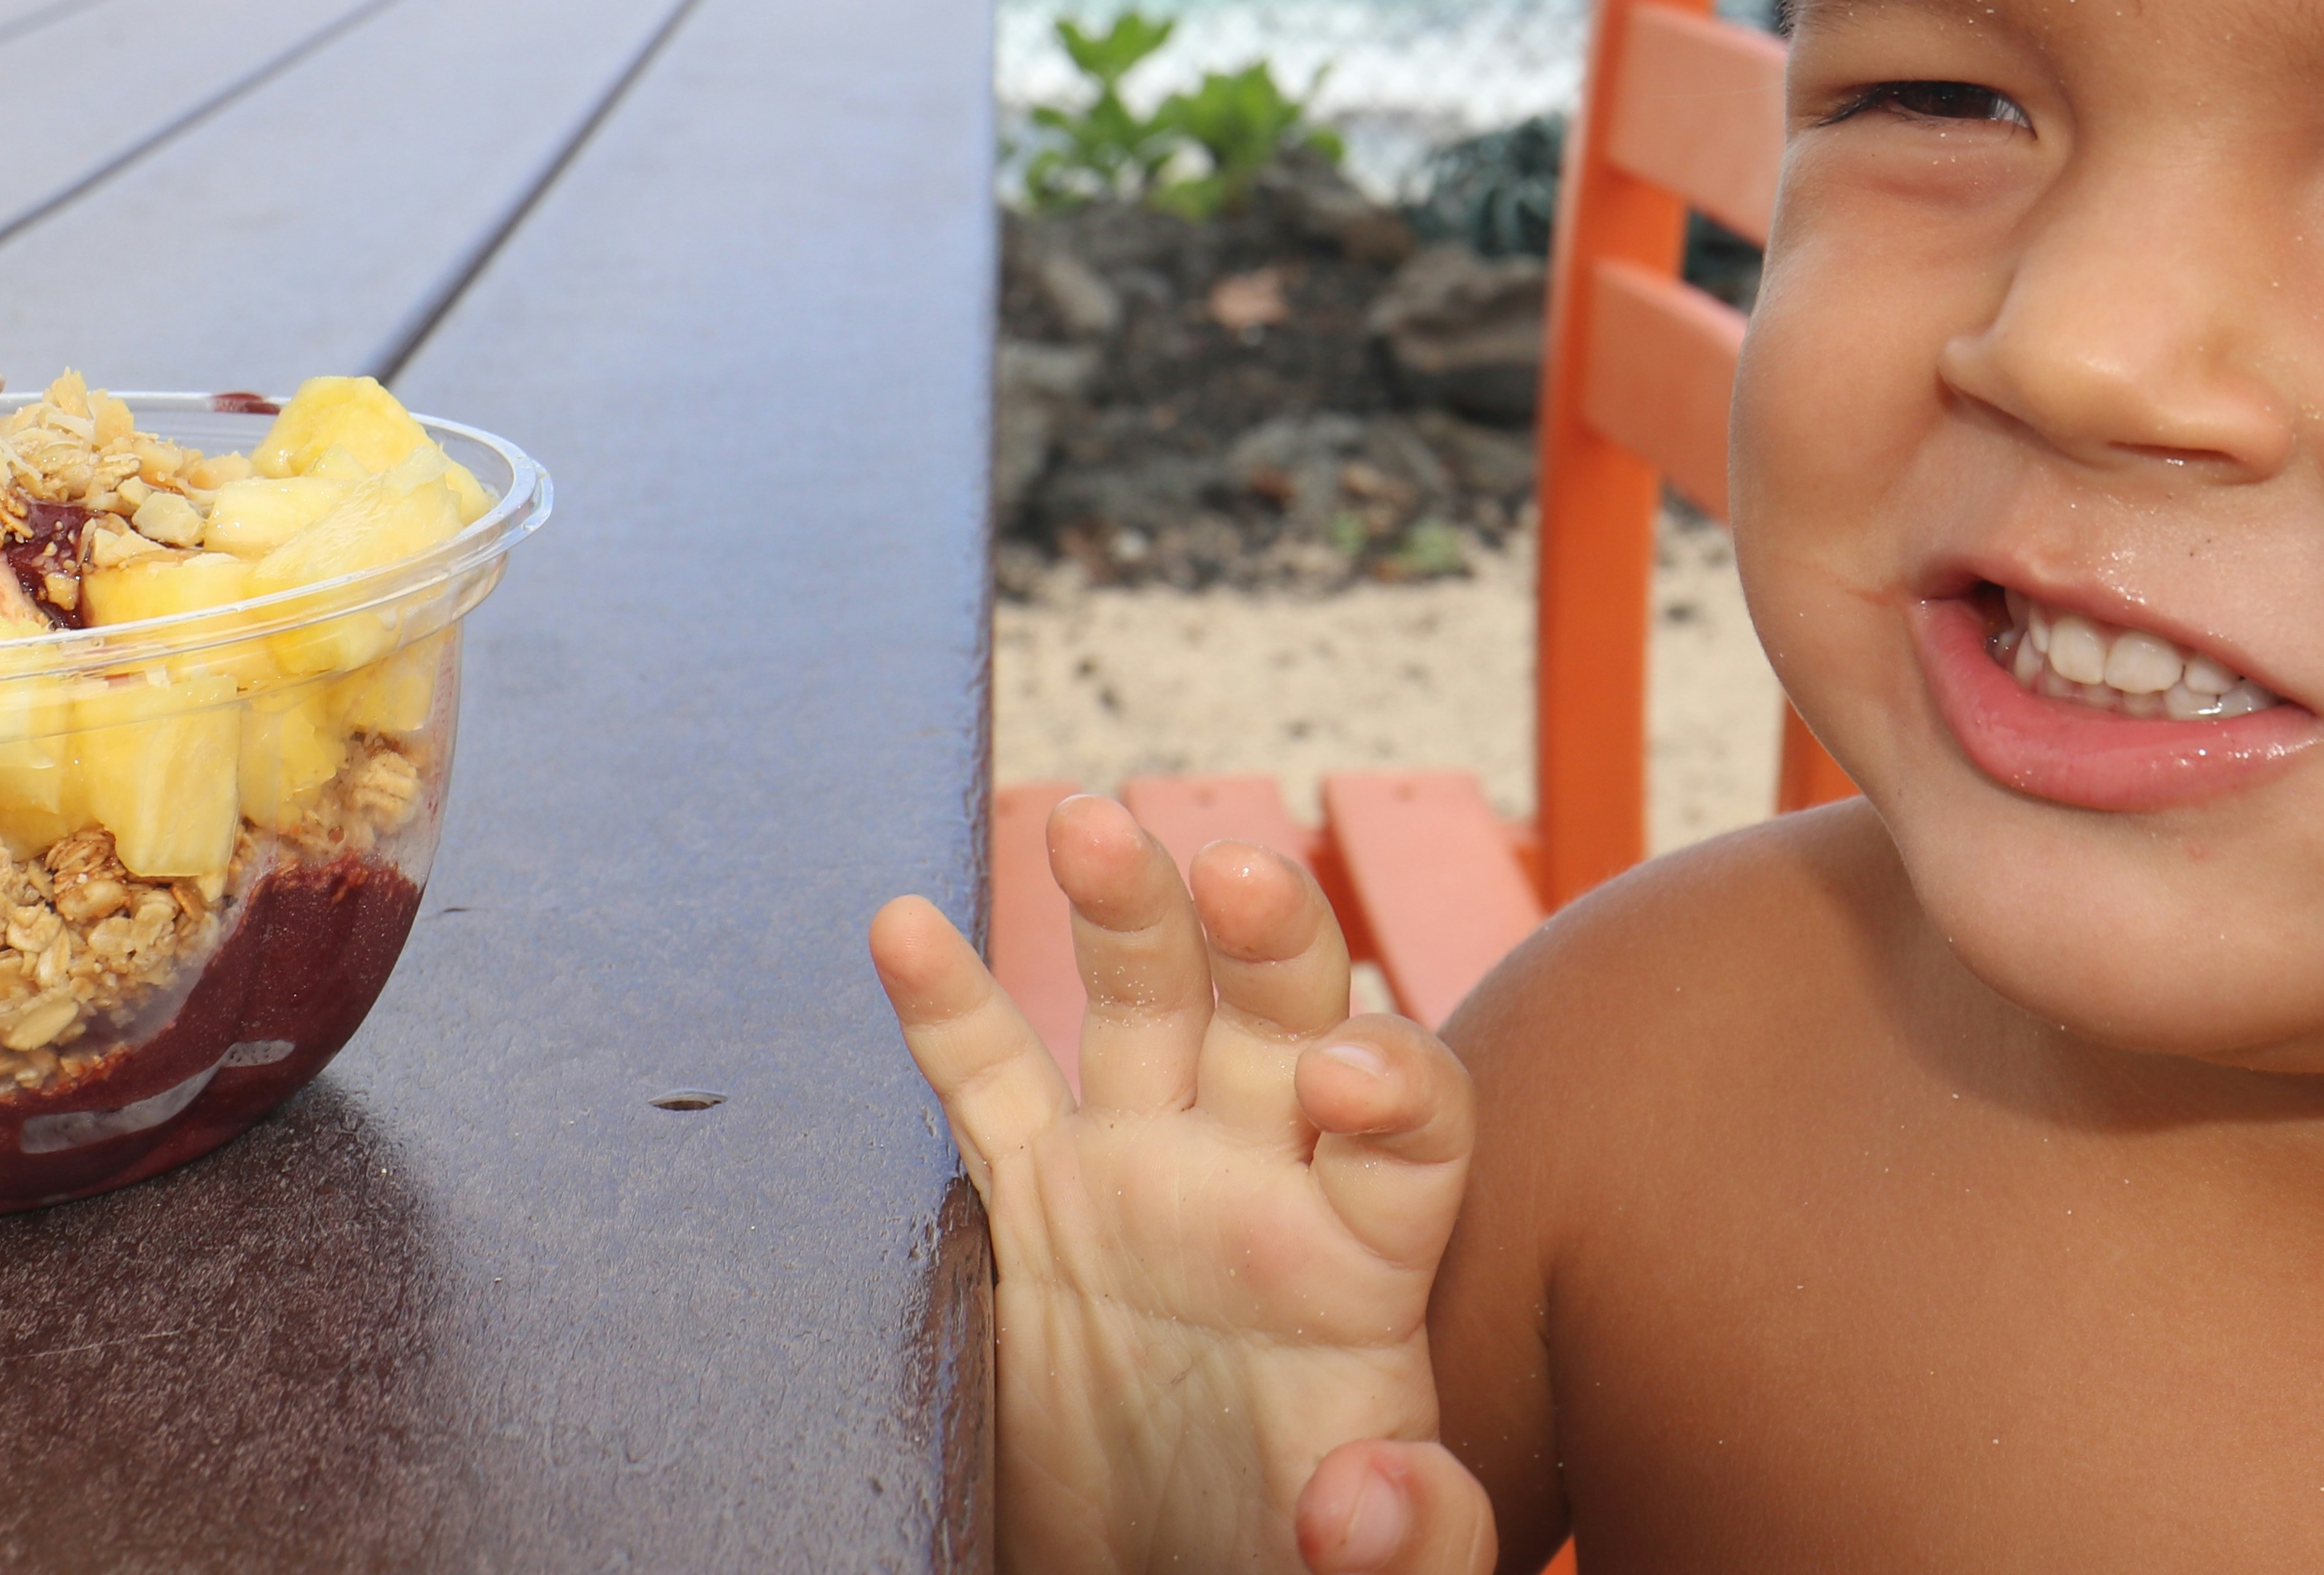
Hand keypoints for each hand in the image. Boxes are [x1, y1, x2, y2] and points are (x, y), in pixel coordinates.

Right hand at [873, 796, 1494, 1574]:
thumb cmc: (1285, 1563)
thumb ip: (1412, 1542)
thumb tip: (1360, 1494)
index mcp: (1364, 1258)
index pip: (1416, 1123)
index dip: (1394, 1080)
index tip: (1348, 1078)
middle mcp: (1262, 1176)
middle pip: (1284, 1009)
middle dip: (1268, 930)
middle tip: (1237, 876)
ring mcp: (1141, 1170)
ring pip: (1145, 997)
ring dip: (1125, 902)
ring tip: (1090, 822)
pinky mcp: (1029, 1202)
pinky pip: (987, 1081)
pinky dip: (946, 1002)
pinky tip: (907, 925)